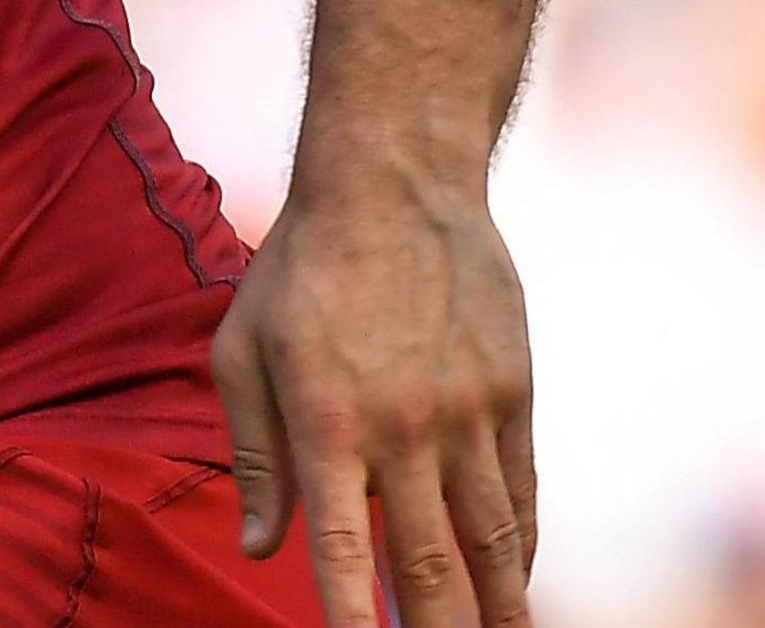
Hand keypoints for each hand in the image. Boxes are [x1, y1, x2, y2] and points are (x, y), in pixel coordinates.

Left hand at [213, 167, 537, 627]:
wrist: (395, 180)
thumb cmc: (299, 268)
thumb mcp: (241, 350)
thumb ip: (254, 455)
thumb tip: (261, 548)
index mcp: (325, 422)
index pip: (342, 551)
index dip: (353, 621)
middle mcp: (402, 428)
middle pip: (428, 564)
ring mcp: (466, 413)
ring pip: (492, 540)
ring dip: (499, 609)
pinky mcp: (512, 393)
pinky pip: (522, 492)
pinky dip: (521, 547)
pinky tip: (517, 582)